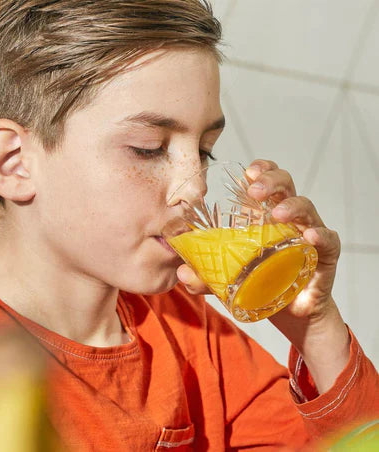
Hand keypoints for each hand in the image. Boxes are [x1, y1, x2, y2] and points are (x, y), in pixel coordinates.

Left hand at [176, 159, 349, 391]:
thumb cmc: (259, 285)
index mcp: (263, 217)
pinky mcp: (324, 256)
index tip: (247, 172)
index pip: (266, 182)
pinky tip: (310, 237)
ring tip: (277, 214)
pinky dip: (322, 236)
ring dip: (292, 206)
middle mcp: (288, 220)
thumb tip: (182, 274)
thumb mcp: (228, 280)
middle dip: (272, 181)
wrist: (289, 314)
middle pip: (286, 186)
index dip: (261, 170)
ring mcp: (308, 234)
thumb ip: (205, 276)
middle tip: (254, 191)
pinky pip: (329, 240)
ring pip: (306, 207)